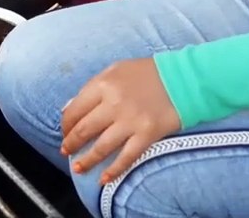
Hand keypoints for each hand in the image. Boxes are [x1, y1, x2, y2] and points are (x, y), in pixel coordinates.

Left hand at [61, 58, 180, 186]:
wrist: (184, 79)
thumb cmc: (147, 73)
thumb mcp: (115, 70)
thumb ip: (92, 87)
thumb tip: (69, 108)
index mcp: (103, 84)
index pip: (75, 109)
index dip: (66, 124)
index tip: (65, 132)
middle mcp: (114, 103)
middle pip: (84, 130)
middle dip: (71, 144)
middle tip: (66, 151)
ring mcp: (131, 121)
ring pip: (101, 147)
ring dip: (86, 161)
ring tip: (78, 168)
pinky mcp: (147, 135)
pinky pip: (126, 157)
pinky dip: (113, 170)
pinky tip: (103, 179)